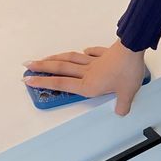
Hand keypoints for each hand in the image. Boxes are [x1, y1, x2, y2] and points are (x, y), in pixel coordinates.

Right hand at [23, 38, 146, 115]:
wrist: (133, 48)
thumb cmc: (128, 70)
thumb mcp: (127, 94)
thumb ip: (122, 105)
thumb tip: (120, 112)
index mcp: (89, 85)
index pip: (61, 84)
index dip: (43, 83)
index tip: (29, 80)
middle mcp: (88, 72)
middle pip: (60, 69)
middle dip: (42, 67)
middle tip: (28, 66)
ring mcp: (95, 61)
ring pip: (71, 59)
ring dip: (56, 58)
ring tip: (46, 58)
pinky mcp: (104, 53)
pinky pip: (93, 53)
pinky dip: (87, 52)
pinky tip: (84, 51)